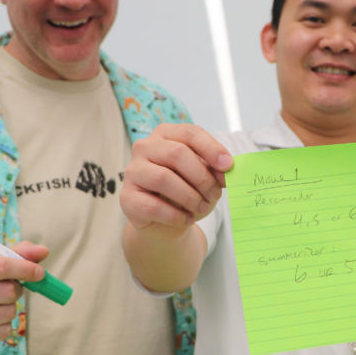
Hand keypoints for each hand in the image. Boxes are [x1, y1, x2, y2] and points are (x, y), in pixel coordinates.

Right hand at [0, 242, 47, 347]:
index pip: (1, 267)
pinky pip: (5, 330)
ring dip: (12, 307)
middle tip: (10, 289)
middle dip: (17, 290)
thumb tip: (43, 251)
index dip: (25, 269)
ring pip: (9, 312)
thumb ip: (20, 253)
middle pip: (8, 292)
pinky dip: (6, 324)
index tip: (39, 272)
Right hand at [121, 123, 232, 243]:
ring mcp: (132, 171)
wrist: (166, 221)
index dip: (211, 148)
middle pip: (177, 153)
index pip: (190, 133)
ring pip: (163, 178)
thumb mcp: (204, 177)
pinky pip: (153, 206)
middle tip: (215, 194)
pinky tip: (187, 219)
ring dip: (190, 196)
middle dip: (202, 176)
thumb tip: (227, 169)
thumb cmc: (186, 191)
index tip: (228, 166)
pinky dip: (176, 215)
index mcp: (166, 135)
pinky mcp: (127, 198)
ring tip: (203, 207)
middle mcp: (145, 148)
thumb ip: (214, 169)